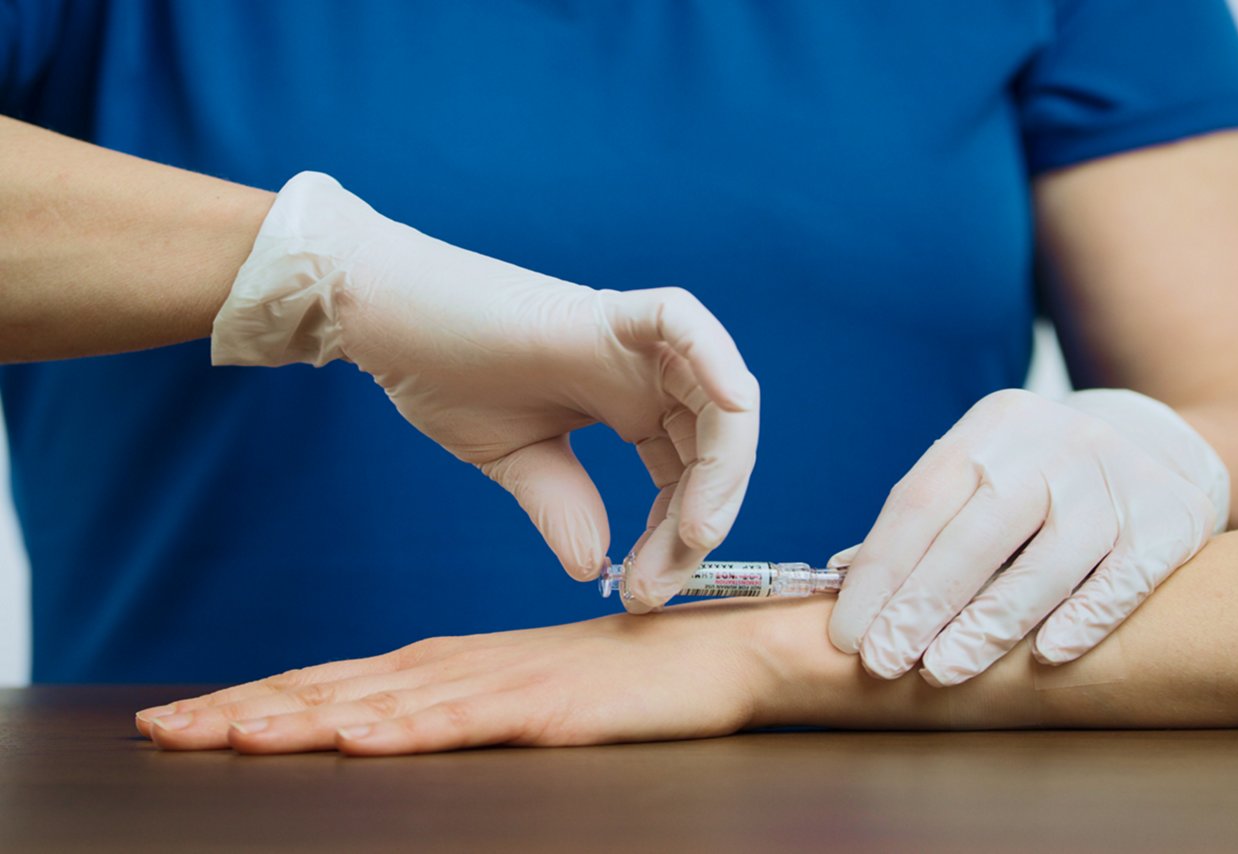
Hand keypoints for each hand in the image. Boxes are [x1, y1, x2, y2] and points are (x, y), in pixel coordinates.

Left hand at [136, 601, 793, 754]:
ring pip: (382, 706)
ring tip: (227, 735)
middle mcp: (457, 667)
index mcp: (446, 663)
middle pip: (335, 690)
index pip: (332, 681)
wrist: (702, 658)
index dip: (255, 699)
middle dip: (246, 710)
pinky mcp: (544, 710)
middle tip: (164, 729)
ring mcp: (499, 685)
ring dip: (302, 719)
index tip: (180, 717)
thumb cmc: (613, 680)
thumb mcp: (518, 693)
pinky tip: (358, 738)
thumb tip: (382, 725)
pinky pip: (464, 722)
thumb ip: (454, 705)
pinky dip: (405, 729)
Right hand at [211, 172, 757, 591]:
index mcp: (631, 407)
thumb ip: (564, 507)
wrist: (387, 324)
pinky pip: (684, 324)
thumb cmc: (447, 379)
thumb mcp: (518, 462)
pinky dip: (717, 361)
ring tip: (693, 535)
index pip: (688, 477)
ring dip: (722, 471)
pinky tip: (729, 410)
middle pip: (716, 448)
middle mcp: (646, 376)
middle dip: (702, 522)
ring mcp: (633, 344)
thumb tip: (593, 568)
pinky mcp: (608, 313)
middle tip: (654, 585)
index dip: (677, 538)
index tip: (639, 591)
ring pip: (721, 400)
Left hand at [827, 388, 1228, 685]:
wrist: (1154, 440)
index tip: (847, 634)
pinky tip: (1045, 655)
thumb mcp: (979, 472)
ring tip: (943, 670)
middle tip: (883, 661)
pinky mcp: (1170, 516)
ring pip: (1045, 561)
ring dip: (988, 624)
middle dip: (921, 604)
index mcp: (987, 429)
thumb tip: (840, 578)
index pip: (918, 503)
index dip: (879, 573)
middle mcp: (1049, 444)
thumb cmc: (1038, 473)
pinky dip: (1084, 617)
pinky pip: (1123, 576)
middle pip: (974, 533)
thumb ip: (921, 523)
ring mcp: (1113, 478)